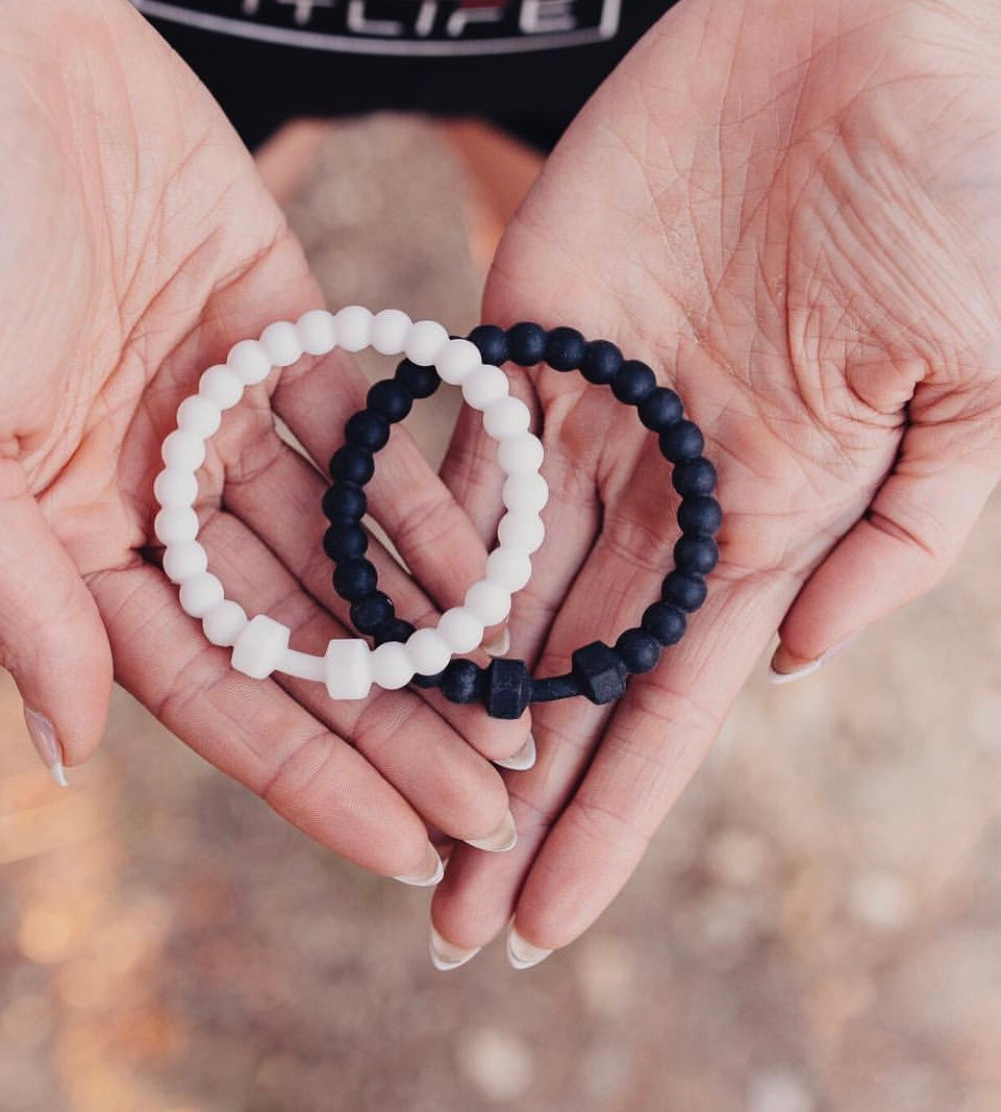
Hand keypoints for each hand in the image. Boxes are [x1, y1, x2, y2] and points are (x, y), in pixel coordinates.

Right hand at [0, 0, 527, 881]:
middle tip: (493, 806)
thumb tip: (72, 747)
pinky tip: (498, 576)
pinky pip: (369, 436)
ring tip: (517, 715)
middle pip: (301, 639)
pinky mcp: (282, 327)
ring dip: (431, 634)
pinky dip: (429, 501)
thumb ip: (14, 594)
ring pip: (346, 553)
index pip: (214, 692)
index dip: (310, 775)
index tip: (402, 847)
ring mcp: (225, 415)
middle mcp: (159, 493)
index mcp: (73, 540)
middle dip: (395, 728)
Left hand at [432, 0, 1000, 961]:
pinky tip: (359, 644)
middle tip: (447, 916)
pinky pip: (452, 458)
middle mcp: (665, 487)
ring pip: (495, 592)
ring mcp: (586, 416)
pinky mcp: (521, 333)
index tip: (549, 918)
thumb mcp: (983, 382)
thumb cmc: (959, 188)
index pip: (667, 707)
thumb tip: (789, 660)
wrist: (865, 26)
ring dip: (443, 704)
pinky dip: (409, 550)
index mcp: (769, 515)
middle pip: (567, 677)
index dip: (609, 818)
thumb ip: (907, 537)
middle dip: (511, 801)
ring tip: (389, 807)